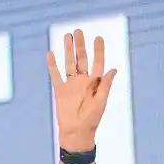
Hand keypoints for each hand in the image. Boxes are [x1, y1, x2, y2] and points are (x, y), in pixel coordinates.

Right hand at [46, 29, 116, 151]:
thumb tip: (113, 69)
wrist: (76, 132)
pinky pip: (55, 75)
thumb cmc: (91, 119)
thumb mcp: (101, 102)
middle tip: (79, 31)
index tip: (98, 38)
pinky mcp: (60, 91)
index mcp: (95, 83)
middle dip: (81, 45)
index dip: (98, 51)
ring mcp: (71, 85)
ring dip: (68, 51)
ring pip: (69, 63)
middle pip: (82, 59)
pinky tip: (50, 54)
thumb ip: (105, 85)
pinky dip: (52, 65)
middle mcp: (83, 81)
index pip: (97, 62)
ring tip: (67, 36)